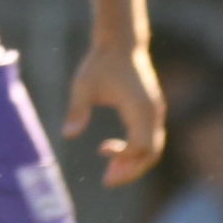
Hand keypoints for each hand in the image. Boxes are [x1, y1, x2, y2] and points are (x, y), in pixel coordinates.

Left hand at [65, 41, 165, 185]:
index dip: (125, 160)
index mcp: (140, 108)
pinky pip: (149, 138)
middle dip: (131, 170)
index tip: (103, 164)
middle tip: (107, 180)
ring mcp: (155, 112)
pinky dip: (135, 150)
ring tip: (108, 169)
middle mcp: (153, 113)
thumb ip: (77, 110)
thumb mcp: (83, 85)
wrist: (120, 42)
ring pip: (153, 148)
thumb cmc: (100, 63)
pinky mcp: (152, 111)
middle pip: (152, 153)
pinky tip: (110, 150)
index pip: (141, 147)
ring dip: (133, 162)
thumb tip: (68, 135)